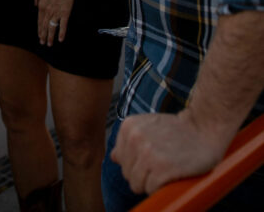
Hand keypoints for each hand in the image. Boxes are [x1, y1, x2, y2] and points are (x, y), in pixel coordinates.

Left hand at [34, 0, 74, 45]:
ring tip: (50, 44)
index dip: (39, 29)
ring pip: (52, 28)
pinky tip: (60, 39)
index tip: (39, 36)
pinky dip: (62, 33)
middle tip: (43, 43)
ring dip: (50, 37)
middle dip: (43, 36)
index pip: (39, 21)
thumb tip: (35, 5)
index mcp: (41, 6)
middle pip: (45, 26)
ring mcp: (56, 13)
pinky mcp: (65, 13)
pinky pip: (63, 25)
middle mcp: (48, 12)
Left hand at [111, 110, 227, 194]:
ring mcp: (148, 153)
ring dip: (151, 183)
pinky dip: (160, 188)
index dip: (136, 164)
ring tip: (165, 169)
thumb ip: (129, 141)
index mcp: (128, 126)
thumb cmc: (176, 130)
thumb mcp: (147, 127)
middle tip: (161, 164)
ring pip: (136, 184)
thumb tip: (113, 157)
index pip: (121, 161)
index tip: (152, 157)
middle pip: (127, 174)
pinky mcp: (162, 169)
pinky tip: (171, 175)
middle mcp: (135, 138)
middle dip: (143, 175)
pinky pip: (151, 190)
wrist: (204, 128)